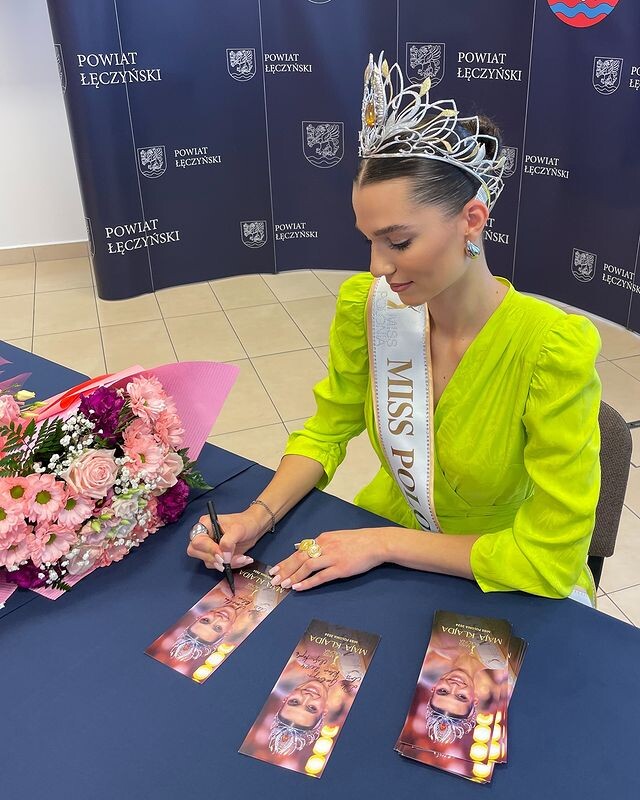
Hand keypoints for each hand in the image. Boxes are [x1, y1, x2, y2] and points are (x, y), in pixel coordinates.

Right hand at [186, 508, 263, 571]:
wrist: (254, 527)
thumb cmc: (245, 523)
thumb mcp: (238, 529)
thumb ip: (229, 542)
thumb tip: (223, 556)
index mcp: (205, 525)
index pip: (198, 541)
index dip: (209, 549)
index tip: (222, 555)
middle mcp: (204, 537)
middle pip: (196, 553)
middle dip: (214, 559)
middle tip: (227, 560)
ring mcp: (209, 547)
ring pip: (209, 562)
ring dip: (226, 563)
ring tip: (242, 558)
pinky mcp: (216, 556)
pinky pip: (218, 565)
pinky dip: (231, 565)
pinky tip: (242, 559)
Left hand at [269, 528, 386, 590]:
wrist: (376, 543)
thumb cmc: (358, 541)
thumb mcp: (336, 537)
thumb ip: (320, 543)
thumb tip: (302, 548)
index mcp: (322, 538)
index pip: (300, 551)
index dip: (286, 561)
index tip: (275, 568)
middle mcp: (324, 546)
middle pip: (299, 558)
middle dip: (285, 569)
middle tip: (273, 578)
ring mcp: (332, 557)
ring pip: (307, 567)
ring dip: (293, 576)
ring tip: (283, 585)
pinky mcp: (340, 568)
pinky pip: (321, 576)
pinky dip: (308, 582)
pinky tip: (299, 588)